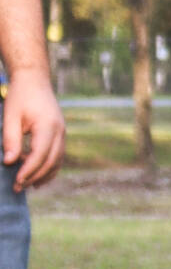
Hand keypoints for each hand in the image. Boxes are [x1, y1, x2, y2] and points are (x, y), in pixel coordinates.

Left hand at [4, 71, 64, 191]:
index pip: (40, 154)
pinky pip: (58, 155)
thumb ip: (10, 140)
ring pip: (58, 160)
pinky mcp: (60, 134)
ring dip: (44, 175)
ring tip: (29, 185)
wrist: (34, 80)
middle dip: (35, 176)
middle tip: (18, 187)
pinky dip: (50, 167)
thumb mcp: (10, 117)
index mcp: (48, 126)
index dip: (28, 170)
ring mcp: (62, 133)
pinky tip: (38, 175)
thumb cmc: (20, 96)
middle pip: (51, 161)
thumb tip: (9, 162)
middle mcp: (60, 131)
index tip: (16, 181)